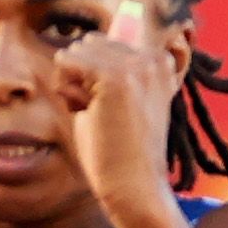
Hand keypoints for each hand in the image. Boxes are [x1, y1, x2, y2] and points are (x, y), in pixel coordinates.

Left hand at [51, 0, 187, 213]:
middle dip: (84, 76)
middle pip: (90, 43)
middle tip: (103, 113)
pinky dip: (67, 90)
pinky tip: (87, 113)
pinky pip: (66, 61)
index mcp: (161, 62)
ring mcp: (136, 65)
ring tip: (97, 115)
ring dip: (74, 83)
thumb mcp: (123, 101)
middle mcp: (152, 57)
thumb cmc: (122, 152)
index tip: (115, 108)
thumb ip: (111, 71)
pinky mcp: (115, 76)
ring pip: (77, 50)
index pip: (105, 42)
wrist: (135, 187)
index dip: (96, 75)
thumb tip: (82, 40)